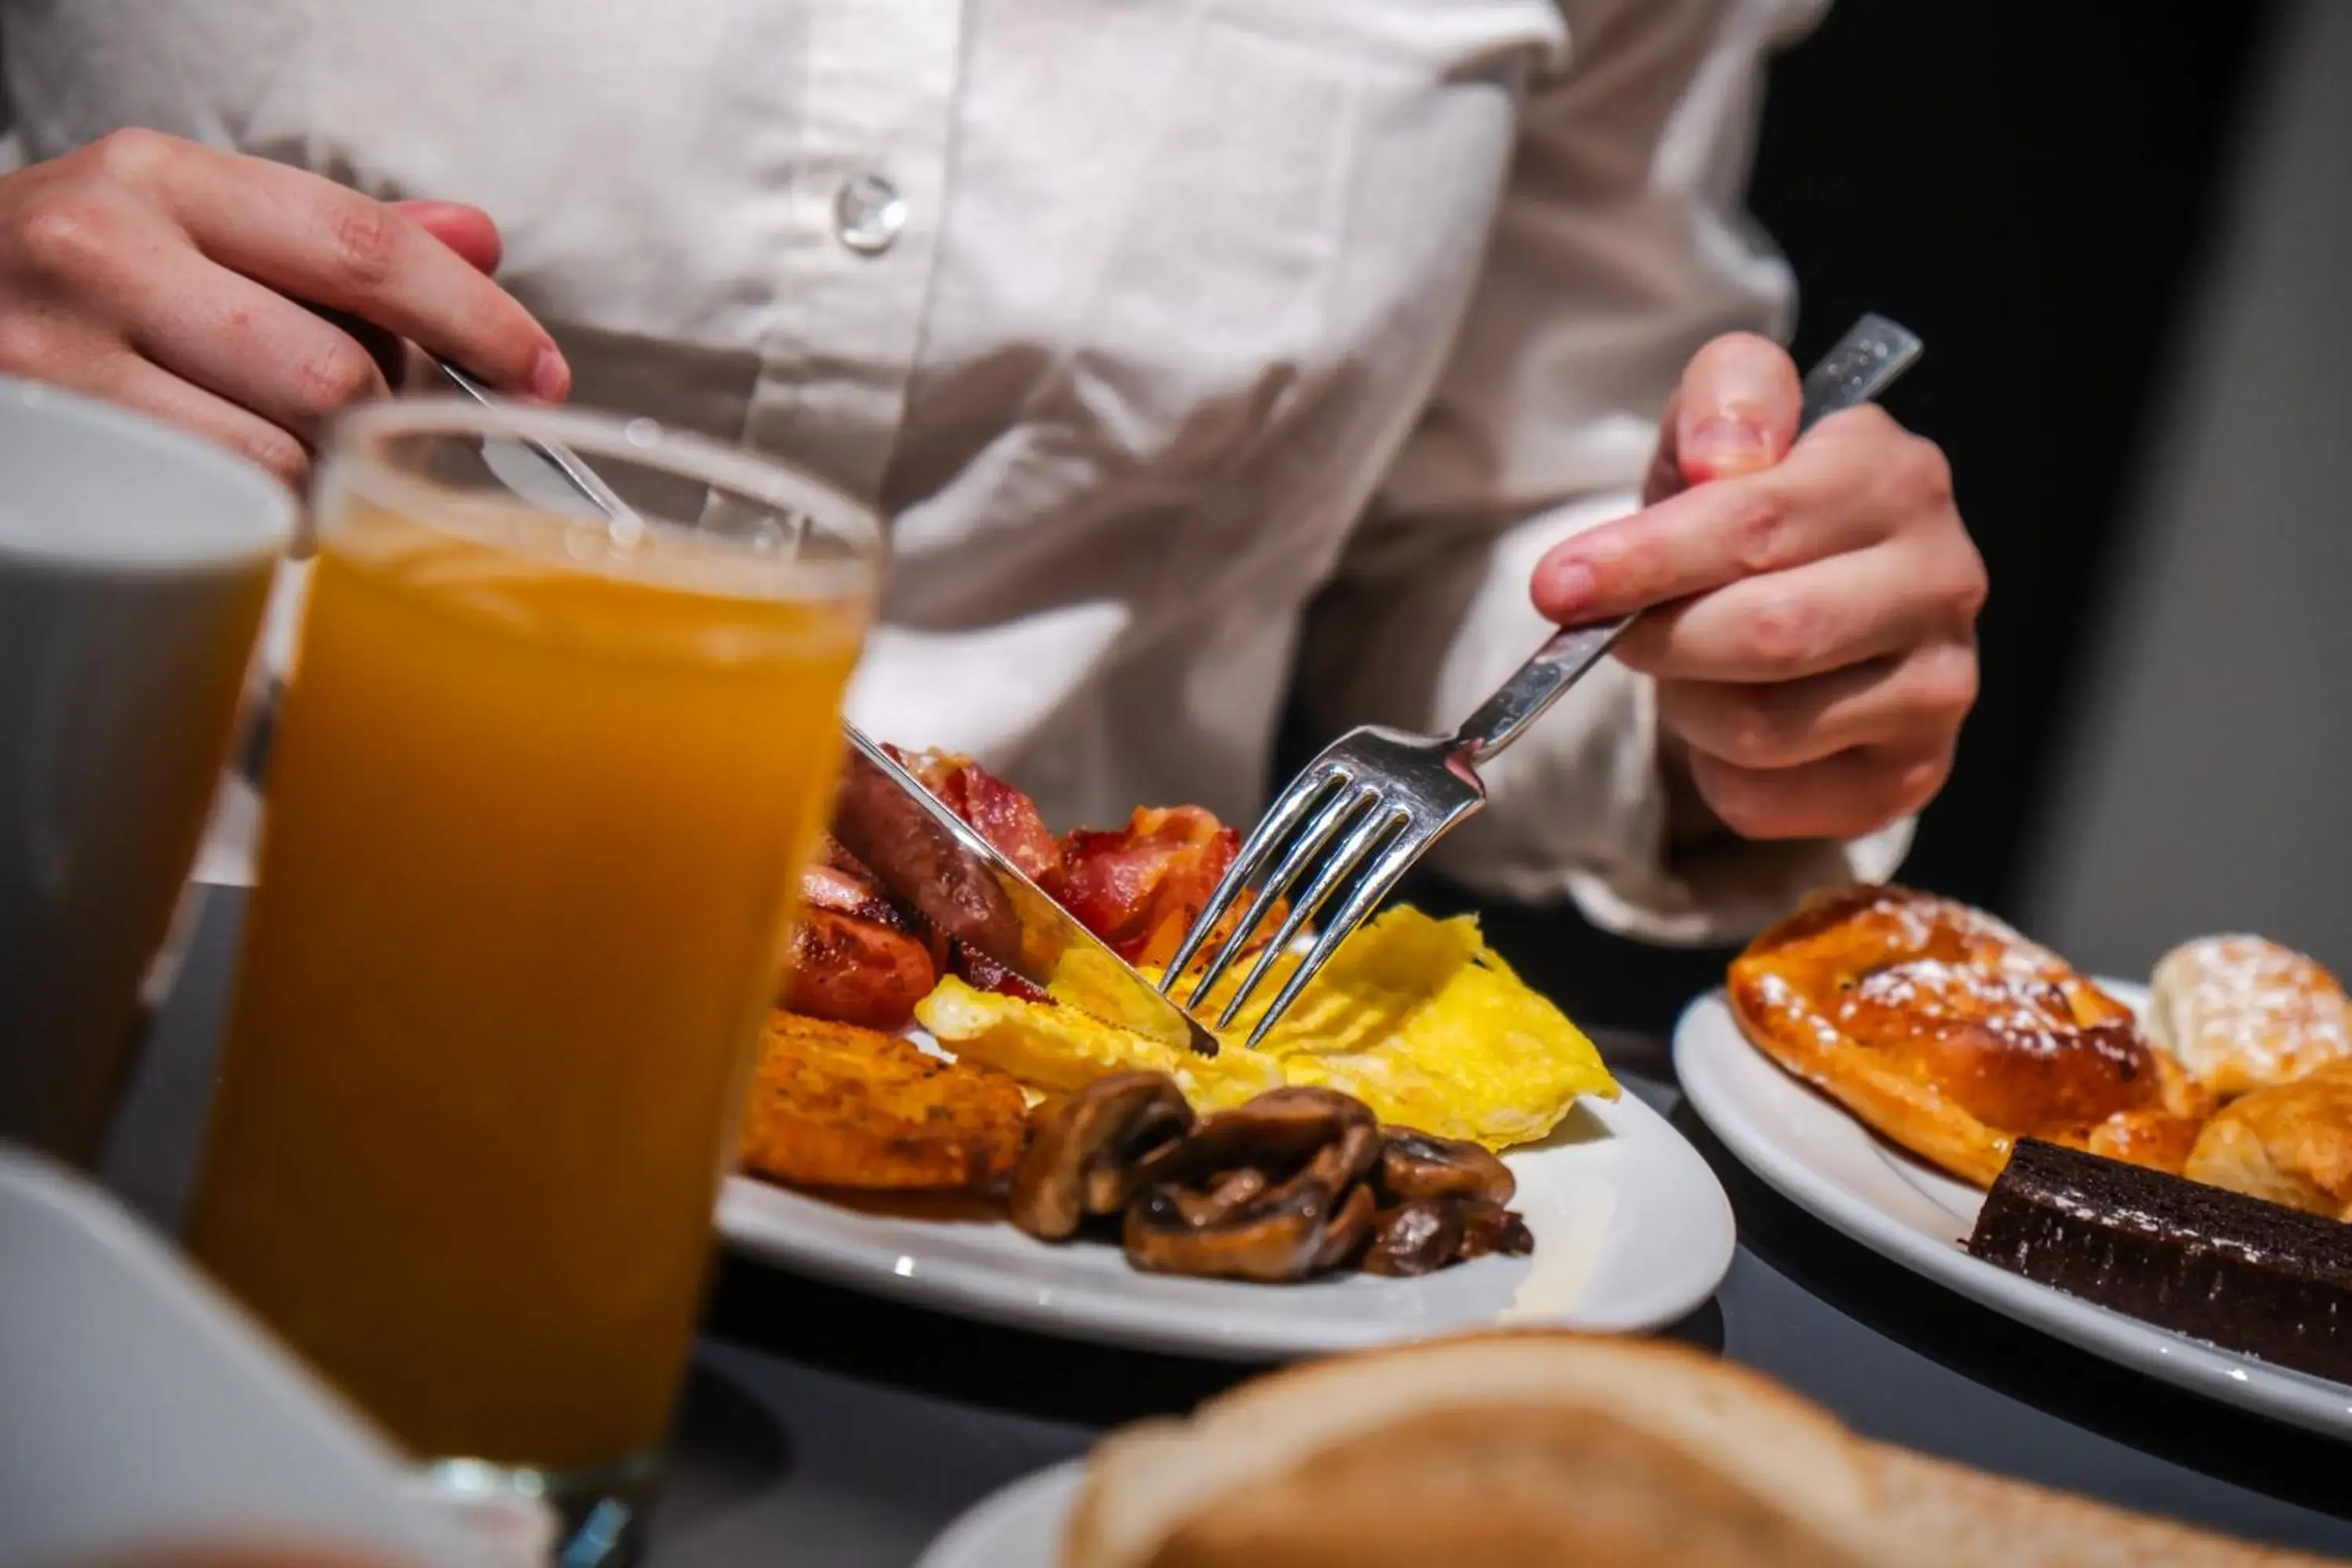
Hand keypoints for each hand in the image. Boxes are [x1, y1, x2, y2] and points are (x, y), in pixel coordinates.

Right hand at [0, 128, 566, 484]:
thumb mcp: (192, 226)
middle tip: (365, 430)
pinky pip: (216, 512)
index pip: (365, 247)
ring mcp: (63, 356)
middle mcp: (106, 249)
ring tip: (281, 458)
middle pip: (336, 373)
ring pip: (282, 457)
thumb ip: (336, 241)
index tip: (539, 373)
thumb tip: (477, 242)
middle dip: (379, 420)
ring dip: (318, 483)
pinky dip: (258, 519)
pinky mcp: (55, 452)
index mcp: (165, 181)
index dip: (476, 319)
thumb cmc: (77, 285)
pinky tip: (232, 493)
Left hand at [1529, 332, 1984, 843]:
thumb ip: (1725, 396)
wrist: (1799, 598)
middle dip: (1662, 639)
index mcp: (1895, 476)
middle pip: (1768, 633)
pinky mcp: (1911, 771)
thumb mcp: (1722, 424)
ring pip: (1765, 728)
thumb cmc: (1748, 511)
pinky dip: (1715, 772)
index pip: (1758, 523)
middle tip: (1614, 632)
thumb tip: (1720, 459)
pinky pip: (1771, 800)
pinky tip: (1727, 722)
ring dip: (1688, 705)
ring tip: (1688, 667)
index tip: (1558, 585)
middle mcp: (1943, 578)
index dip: (1646, 559)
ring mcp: (1939, 685)